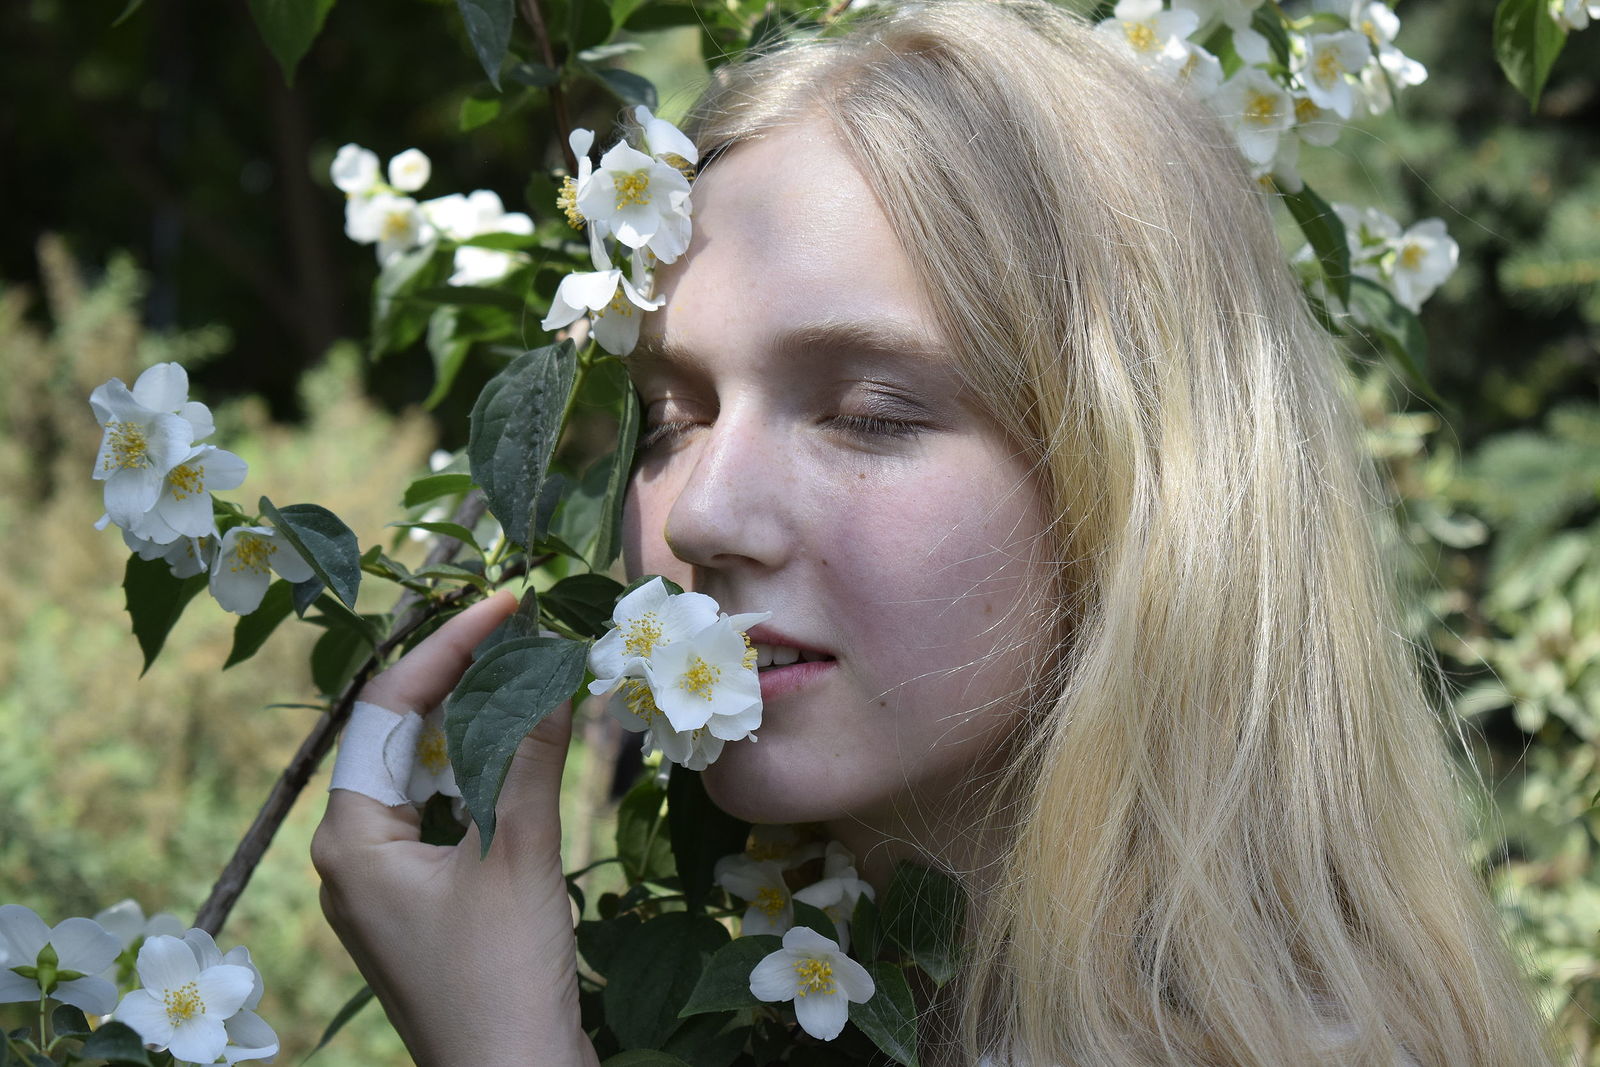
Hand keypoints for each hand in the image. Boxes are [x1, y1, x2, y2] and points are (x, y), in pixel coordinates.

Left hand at [311, 591, 599, 1066]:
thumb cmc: (502, 977)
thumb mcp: (517, 854)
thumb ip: (527, 755)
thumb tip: (550, 666)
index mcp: (350, 839)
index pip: (388, 710)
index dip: (447, 648)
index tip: (504, 602)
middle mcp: (353, 856)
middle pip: (402, 737)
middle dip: (463, 679)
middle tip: (525, 627)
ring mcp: (387, 885)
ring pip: (428, 775)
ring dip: (480, 726)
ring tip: (534, 673)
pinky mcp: (424, 907)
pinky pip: (446, 817)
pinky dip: (487, 778)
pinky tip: (532, 752)